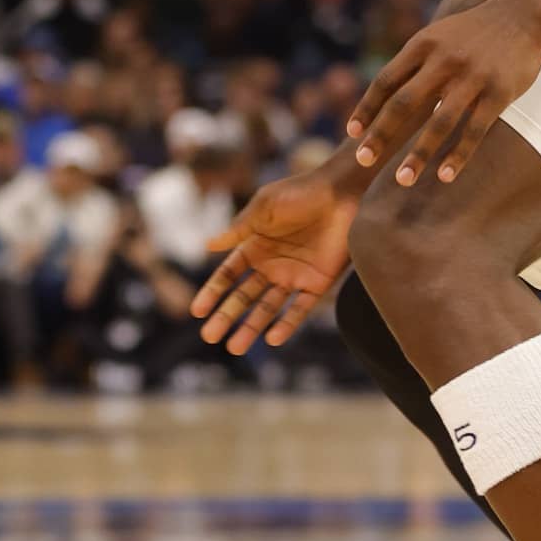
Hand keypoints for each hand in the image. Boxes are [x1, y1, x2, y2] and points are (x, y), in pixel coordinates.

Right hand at [191, 169, 355, 353]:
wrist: (343, 193)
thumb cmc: (300, 193)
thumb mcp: (264, 208)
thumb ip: (239, 229)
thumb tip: (207, 245)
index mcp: (254, 245)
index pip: (228, 275)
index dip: (212, 293)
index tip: (197, 311)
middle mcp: (271, 265)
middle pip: (243, 297)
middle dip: (226, 317)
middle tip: (209, 337)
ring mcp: (294, 276)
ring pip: (267, 308)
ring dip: (251, 327)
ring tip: (235, 348)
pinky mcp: (318, 283)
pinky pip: (300, 308)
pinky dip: (287, 323)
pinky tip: (272, 339)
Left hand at [348, 0, 540, 185]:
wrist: (521, 13)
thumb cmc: (471, 32)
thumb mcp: (435, 37)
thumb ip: (412, 64)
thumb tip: (383, 97)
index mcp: (421, 46)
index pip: (385, 81)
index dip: (366, 108)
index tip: (352, 134)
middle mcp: (443, 61)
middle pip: (404, 104)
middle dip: (381, 134)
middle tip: (362, 161)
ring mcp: (472, 77)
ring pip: (439, 123)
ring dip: (419, 154)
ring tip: (402, 179)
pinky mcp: (500, 93)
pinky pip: (475, 130)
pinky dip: (458, 154)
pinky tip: (444, 175)